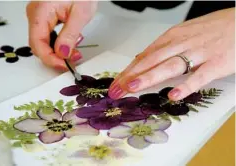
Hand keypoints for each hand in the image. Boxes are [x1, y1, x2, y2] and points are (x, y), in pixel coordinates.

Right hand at [27, 1, 96, 70]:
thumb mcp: (80, 14)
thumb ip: (70, 35)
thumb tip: (62, 53)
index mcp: (41, 12)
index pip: (38, 43)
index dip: (50, 58)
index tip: (64, 65)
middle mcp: (36, 14)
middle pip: (39, 45)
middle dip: (55, 57)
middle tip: (71, 61)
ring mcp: (39, 17)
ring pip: (43, 43)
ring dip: (57, 52)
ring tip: (73, 54)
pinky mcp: (45, 18)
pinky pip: (48, 37)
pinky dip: (58, 45)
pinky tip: (68, 46)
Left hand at [108, 8, 234, 100]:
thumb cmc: (212, 29)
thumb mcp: (183, 33)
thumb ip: (163, 48)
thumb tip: (142, 58)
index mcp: (172, 37)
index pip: (144, 56)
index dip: (128, 70)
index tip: (116, 83)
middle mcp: (182, 44)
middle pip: (152, 60)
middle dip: (131, 76)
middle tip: (116, 90)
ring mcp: (199, 53)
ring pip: (170, 65)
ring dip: (150, 76)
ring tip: (133, 87)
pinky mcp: (217, 63)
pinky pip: (200, 76)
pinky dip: (187, 85)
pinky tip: (174, 94)